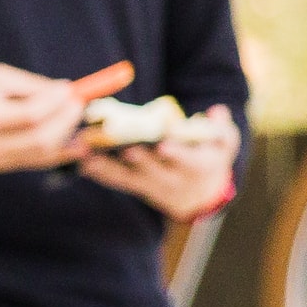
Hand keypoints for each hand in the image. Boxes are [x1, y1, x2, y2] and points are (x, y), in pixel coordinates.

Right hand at [0, 60, 130, 173]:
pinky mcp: (0, 167)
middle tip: (78, 103)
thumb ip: (30, 86)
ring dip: (67, 134)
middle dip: (66, 119)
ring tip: (75, 117)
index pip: (30, 116)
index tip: (70, 90)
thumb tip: (65, 91)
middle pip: (41, 137)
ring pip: (43, 152)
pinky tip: (73, 140)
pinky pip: (37, 161)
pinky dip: (59, 150)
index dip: (56, 103)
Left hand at [78, 102, 239, 219]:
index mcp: (198, 167)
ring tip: (90, 153)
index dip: (176, 154)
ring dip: (108, 166)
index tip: (163, 145)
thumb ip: (221, 128)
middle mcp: (173, 181)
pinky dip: (100, 172)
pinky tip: (83, 162)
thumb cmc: (212, 158)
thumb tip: (216, 111)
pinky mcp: (137, 187)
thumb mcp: (224, 143)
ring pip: (129, 178)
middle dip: (138, 159)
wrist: (200, 195)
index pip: (188, 162)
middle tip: (122, 146)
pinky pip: (117, 181)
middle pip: (154, 171)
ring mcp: (153, 186)